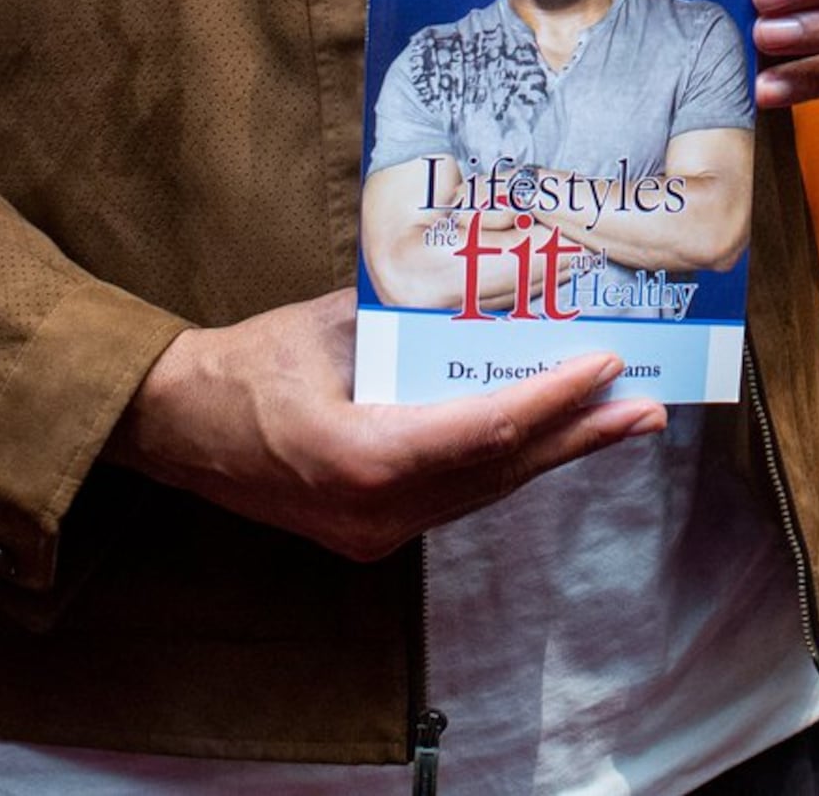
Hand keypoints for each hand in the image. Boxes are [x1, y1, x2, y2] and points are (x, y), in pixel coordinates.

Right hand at [106, 290, 661, 561]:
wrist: (172, 428)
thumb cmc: (242, 366)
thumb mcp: (330, 323)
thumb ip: (409, 312)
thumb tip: (486, 285)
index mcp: (361, 456)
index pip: (485, 430)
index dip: (555, 401)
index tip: (606, 366)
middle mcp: (375, 511)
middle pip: (499, 472)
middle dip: (580, 438)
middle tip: (646, 409)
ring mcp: (372, 533)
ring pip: (483, 491)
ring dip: (552, 455)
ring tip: (617, 424)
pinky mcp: (369, 533)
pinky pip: (455, 497)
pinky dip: (503, 465)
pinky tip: (545, 440)